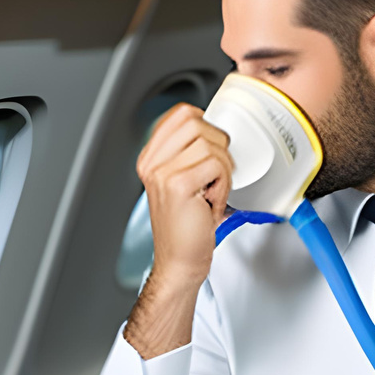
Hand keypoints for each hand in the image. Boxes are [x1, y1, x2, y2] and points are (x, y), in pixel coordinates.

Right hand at [136, 103, 232, 285]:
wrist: (180, 261)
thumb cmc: (187, 226)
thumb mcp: (185, 181)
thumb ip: (191, 152)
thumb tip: (216, 128)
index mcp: (151, 157)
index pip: (181, 113)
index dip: (205, 124)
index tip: (211, 147)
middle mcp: (152, 163)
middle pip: (196, 122)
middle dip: (218, 147)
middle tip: (215, 175)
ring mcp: (161, 172)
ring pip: (210, 144)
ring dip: (222, 170)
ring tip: (211, 192)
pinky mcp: (177, 184)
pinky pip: (216, 165)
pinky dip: (223, 185)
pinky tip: (212, 202)